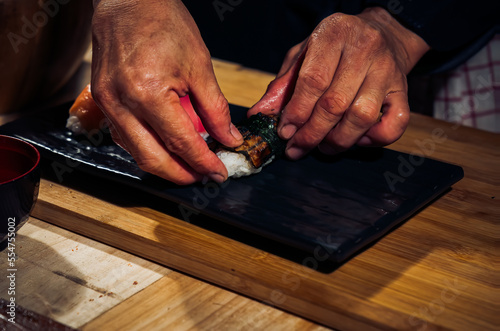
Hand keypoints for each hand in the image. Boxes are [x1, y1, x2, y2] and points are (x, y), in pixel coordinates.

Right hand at [91, 0, 242, 183]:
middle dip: (181, 175)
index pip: (181, 142)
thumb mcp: (200, 65)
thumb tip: (229, 137)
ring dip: (163, 165)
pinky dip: (146, 148)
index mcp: (148, 92)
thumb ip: (215, 108)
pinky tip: (164, 148)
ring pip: (135, 152)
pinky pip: (123, 136)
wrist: (127, 1)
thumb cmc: (164, 23)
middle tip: (203, 177)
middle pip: (152, 158)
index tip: (219, 173)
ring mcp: (107, 103)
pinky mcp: (101, 100)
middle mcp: (121, 103)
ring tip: (187, 166)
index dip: (204, 163)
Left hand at [248, 7, 429, 158]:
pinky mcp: (403, 90)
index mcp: (334, 34)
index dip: (297, 112)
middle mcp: (365, 50)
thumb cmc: (335, 46)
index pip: (313, 81)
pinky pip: (395, 124)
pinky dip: (374, 140)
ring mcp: (388, 71)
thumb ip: (282, 85)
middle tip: (297, 147)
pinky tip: (357, 139)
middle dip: (312, 133)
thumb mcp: (303, 54)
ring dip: (338, 141)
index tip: (285, 132)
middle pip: (336, 103)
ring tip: (323, 147)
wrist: (381, 31)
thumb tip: (259, 115)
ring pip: (363, 117)